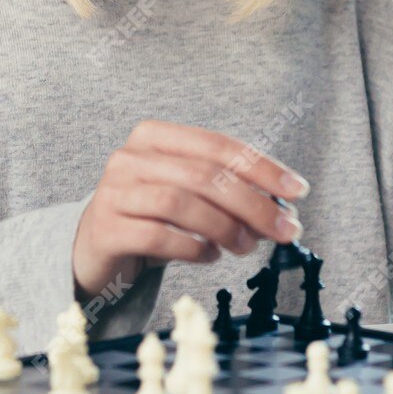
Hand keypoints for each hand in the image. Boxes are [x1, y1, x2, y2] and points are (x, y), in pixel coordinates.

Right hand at [72, 120, 307, 300]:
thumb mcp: (189, 196)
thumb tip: (280, 210)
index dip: (262, 167)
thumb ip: (228, 195)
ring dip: (224, 227)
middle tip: (284, 229)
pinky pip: (158, 236)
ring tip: (244, 246)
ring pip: (181, 204)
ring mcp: (113, 192)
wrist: (94, 248)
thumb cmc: (150, 217)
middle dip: (253, 204)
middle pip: (204, 175)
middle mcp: (130, 157)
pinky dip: (192, 248)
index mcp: (154, 137)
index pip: (218, 145)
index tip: (298, 190)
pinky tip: (209, 256)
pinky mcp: (106, 228)